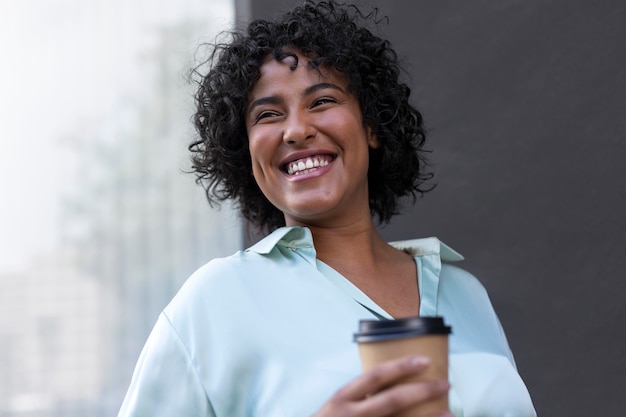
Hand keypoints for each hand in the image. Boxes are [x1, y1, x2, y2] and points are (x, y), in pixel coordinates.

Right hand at [312, 355, 451, 416]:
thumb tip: (390, 384)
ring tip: (450, 413)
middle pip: (393, 399)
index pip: (375, 376)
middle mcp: (352, 415)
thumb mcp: (336, 407)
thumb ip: (358, 397)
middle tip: (444, 384)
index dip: (401, 366)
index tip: (424, 360)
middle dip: (422, 391)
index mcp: (342, 399)